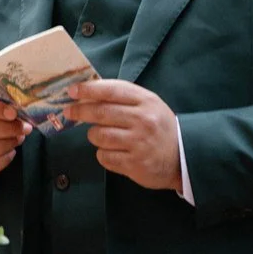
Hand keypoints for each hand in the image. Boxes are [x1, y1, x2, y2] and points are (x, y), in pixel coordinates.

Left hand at [65, 79, 181, 192]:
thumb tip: (88, 92)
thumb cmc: (159, 127)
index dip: (88, 90)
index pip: (111, 90)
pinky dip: (103, 154)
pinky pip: (104, 157)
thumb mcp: (148, 104)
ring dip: (94, 135)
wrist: (183, 156)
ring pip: (99, 136)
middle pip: (101, 113)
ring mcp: (138, 143)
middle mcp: (143, 120)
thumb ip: (122, 97)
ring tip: (102, 135)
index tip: (72, 91)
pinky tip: (112, 151)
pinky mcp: (134, 164)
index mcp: (146, 101)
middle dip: (80, 111)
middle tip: (69, 111)